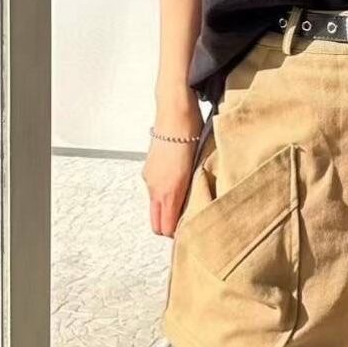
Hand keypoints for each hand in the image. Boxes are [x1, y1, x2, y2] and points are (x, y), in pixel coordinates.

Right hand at [142, 92, 202, 237]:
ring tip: (187, 206)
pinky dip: (164, 196)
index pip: (165, 228)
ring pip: (156, 207)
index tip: (191, 233)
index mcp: (168, 191)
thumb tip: (198, 208)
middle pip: (157, 223)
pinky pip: (155, 192)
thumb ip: (194, 190)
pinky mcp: (150, 168)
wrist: (175, 111)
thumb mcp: (198, 164)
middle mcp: (155, 187)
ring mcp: (150, 178)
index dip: (177, 235)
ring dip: (167, 211)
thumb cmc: (191, 134)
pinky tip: (180, 187)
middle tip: (188, 226)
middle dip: (169, 228)